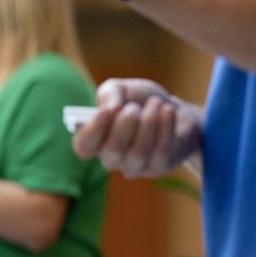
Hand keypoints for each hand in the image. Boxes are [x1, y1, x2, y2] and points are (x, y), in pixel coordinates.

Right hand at [73, 78, 201, 177]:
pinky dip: (165, 127)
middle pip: (111, 151)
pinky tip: (167, 110)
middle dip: (124, 125)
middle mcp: (111, 158)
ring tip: (156, 102)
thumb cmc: (140, 100)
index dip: (93, 131)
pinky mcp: (157, 167)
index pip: (84, 147)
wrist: (172, 109)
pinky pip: (160, 152)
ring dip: (148, 123)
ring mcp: (133, 167)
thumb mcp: (121, 89)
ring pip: (137, 154)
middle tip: (134, 107)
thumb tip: (111, 107)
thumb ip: (109, 94)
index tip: (106, 110)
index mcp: (95, 140)